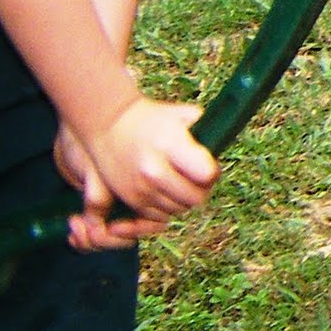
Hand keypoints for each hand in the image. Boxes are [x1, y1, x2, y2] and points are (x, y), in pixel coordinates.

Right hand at [55, 101, 218, 250]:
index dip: (212, 171)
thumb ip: (206, 131)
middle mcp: (154, 171)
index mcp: (169, 146)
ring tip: (175, 178)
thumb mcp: (181, 115)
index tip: (206, 164)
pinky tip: (162, 187)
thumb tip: (221, 150)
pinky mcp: (132, 200)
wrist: (109, 125)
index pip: (207, 175)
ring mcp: (142, 188)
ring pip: (179, 209)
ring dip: (182, 198)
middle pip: (196, 198)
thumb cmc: (152, 119)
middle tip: (194, 175)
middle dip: (200, 188)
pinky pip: (161, 215)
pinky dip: (165, 205)